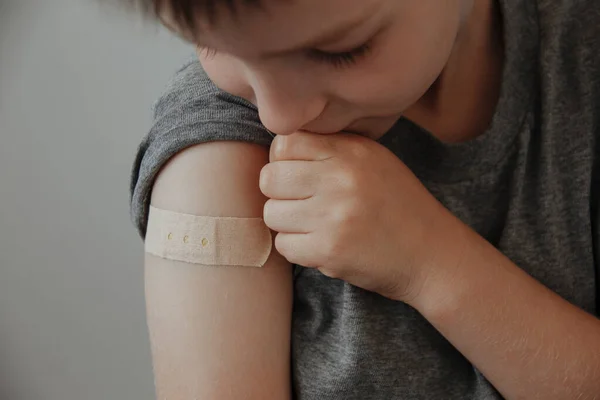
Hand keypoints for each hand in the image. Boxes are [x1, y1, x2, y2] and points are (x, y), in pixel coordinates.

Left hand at [260, 131, 461, 301]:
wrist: (431, 254)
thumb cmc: (399, 206)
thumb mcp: (374, 161)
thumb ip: (332, 149)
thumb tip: (278, 149)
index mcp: (352, 151)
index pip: (285, 142)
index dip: (282, 160)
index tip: (297, 174)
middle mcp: (341, 179)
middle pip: (269, 178)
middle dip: (279, 193)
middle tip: (301, 203)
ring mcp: (334, 215)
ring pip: (272, 213)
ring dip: (287, 224)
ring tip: (313, 226)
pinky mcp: (329, 250)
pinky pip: (283, 245)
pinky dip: (297, 248)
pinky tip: (320, 245)